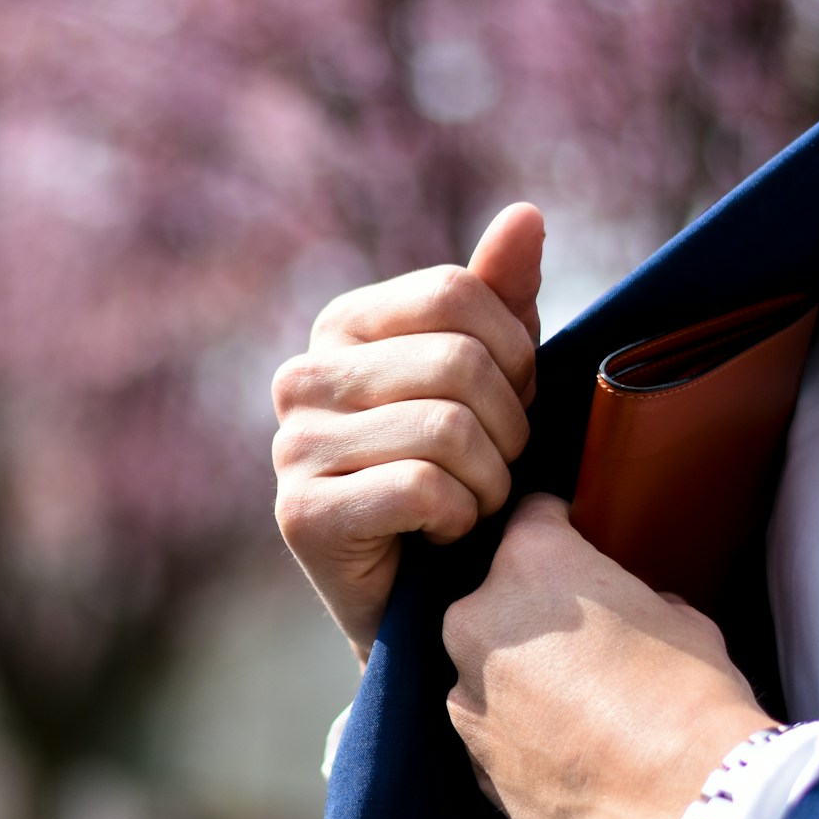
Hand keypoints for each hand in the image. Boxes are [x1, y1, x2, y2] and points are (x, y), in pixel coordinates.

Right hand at [272, 203, 543, 660]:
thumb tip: (526, 216)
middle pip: (458, 361)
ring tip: (470, 504)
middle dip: (510, 427)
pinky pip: (423, 489)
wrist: (423, 602)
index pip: (456, 293)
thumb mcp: (491, 379)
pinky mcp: (300, 514)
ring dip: (490, 482)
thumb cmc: (460, 477)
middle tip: (496, 468)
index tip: (512, 404)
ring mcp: (292, 445)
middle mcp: (302, 376)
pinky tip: (438, 535)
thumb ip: (501, 298)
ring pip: (448, 429)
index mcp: (342, 325)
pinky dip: (458, 520)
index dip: (515, 352)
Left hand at [442, 494, 775, 818]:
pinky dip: (520, 736)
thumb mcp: (682, 620)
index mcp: (531, 564)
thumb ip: (638, 599)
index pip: (532, 516)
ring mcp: (466, 693)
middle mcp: (479, 620)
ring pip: (486, 668)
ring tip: (581, 709)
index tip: (574, 542)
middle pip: (497, 597)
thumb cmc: (692, 699)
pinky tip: (571, 754)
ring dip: (520, 679)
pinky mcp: (470, 758)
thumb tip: (640, 609)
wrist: (688, 803)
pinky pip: (491, 730)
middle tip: (586, 643)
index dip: (560, 528)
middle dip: (532, 614)